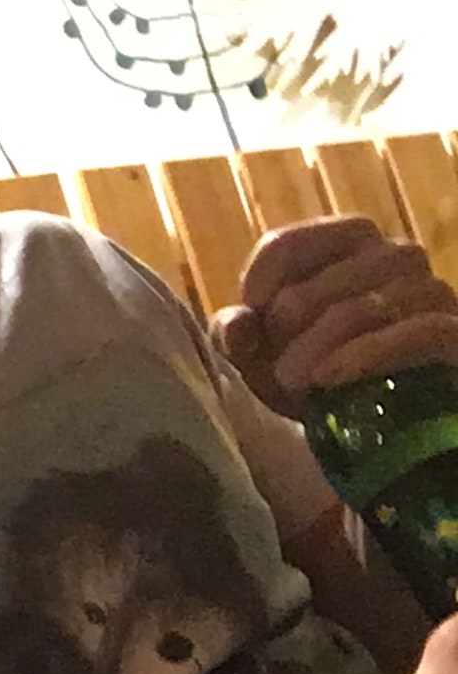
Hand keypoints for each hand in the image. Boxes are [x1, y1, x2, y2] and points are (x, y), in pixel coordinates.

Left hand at [210, 216, 457, 419]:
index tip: (251, 309)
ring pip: (368, 305)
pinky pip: (419, 332)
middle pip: (329, 275)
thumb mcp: (265, 363)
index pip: (291, 242)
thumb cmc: (318, 381)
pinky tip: (329, 377)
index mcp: (345, 246)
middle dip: (290, 322)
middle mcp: (395, 257)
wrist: (385, 430)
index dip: (264, 274)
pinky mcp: (457, 336)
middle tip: (274, 367)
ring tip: (292, 382)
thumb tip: (237, 325)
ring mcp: (433, 294)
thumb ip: (238, 339)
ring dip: (318, 345)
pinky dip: (367, 354)